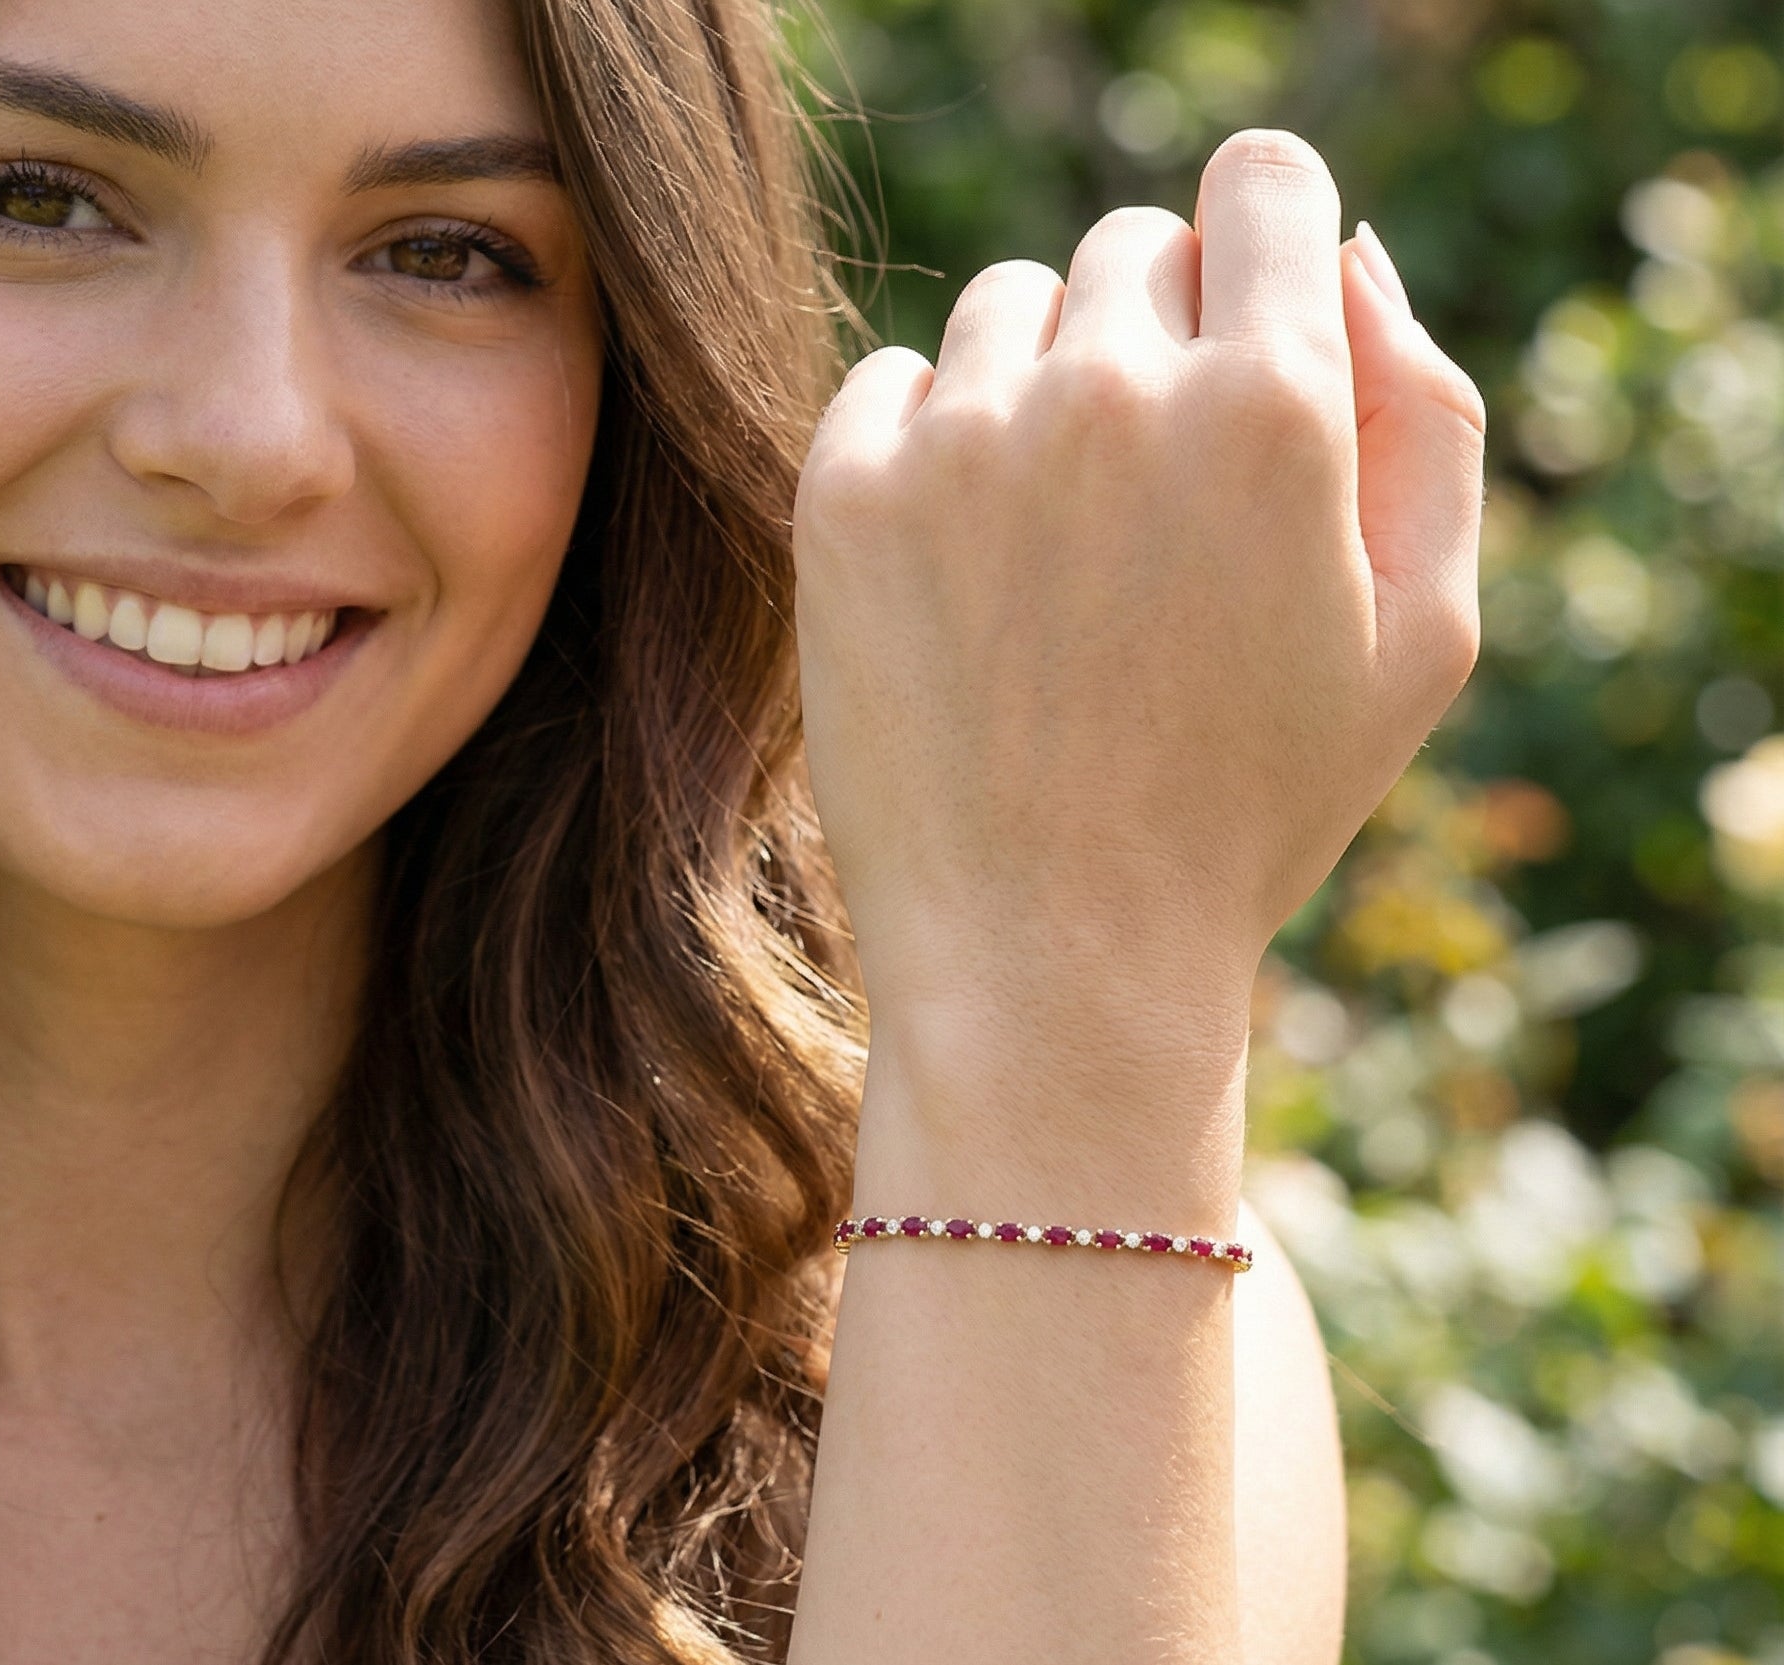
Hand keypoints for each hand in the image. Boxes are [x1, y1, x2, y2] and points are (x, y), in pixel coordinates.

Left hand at [792, 128, 1486, 1033]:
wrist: (1051, 960)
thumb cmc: (1250, 811)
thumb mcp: (1421, 634)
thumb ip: (1422, 414)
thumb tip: (1346, 253)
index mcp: (1272, 407)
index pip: (1263, 182)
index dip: (1265, 239)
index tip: (1246, 320)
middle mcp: (1110, 391)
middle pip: (1134, 245)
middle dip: (1159, 336)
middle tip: (1155, 502)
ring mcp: (962, 440)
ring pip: (1009, 305)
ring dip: (1040, 385)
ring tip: (1057, 548)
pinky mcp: (845, 494)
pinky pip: (889, 379)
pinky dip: (925, 441)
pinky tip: (962, 567)